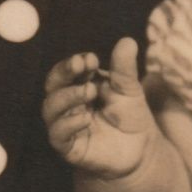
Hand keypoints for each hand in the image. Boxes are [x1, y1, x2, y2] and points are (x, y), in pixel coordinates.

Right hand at [43, 38, 157, 177]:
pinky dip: (69, 124)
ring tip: (90, 90)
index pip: (67, 70)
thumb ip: (125, 68)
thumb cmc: (131, 116)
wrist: (140, 151)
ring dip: (68, 96)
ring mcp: (66, 125)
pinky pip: (58, 135)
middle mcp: (68, 104)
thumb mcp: (130, 89)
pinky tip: (86, 118)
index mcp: (80, 85)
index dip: (74, 63)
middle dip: (64, 72)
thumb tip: (127, 41)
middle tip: (82, 64)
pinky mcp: (69, 147)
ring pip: (51, 109)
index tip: (91, 58)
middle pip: (53, 85)